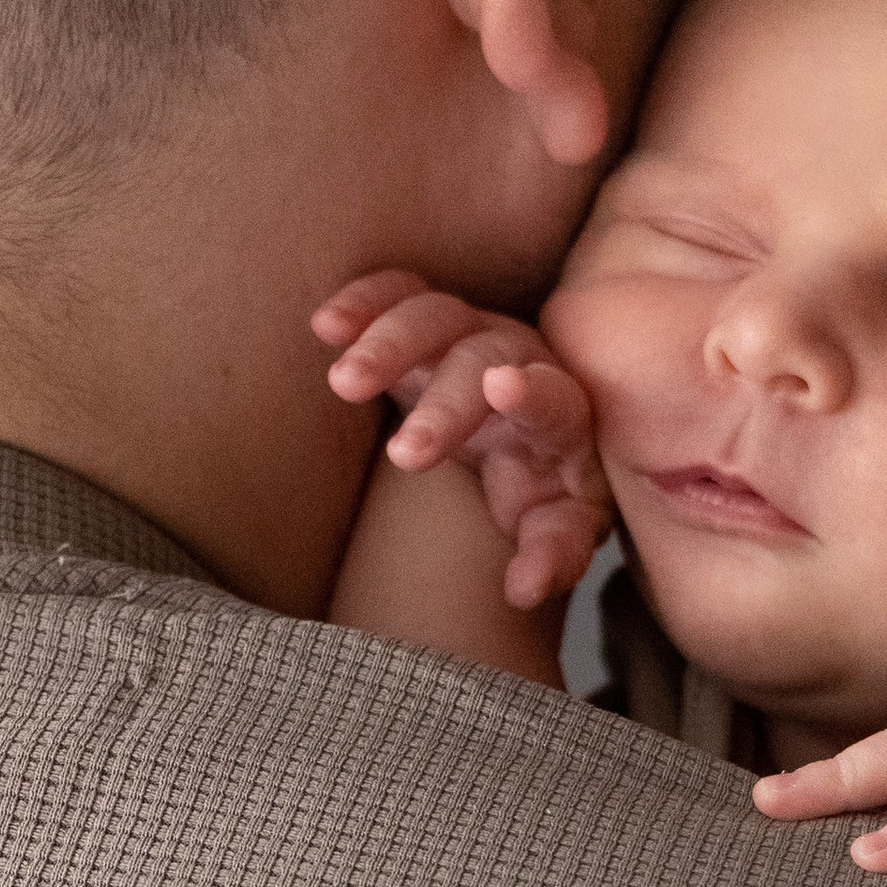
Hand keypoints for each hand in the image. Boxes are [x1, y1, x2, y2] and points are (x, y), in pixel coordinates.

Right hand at [314, 269, 610, 611]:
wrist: (528, 434)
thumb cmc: (547, 486)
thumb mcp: (559, 525)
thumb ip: (552, 553)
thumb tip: (523, 589)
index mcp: (560, 413)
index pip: (554, 397)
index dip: (530, 392)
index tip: (502, 388)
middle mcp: (516, 359)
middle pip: (482, 362)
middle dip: (443, 404)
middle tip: (403, 455)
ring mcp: (467, 335)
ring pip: (433, 317)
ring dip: (389, 345)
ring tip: (342, 383)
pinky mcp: (426, 326)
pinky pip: (397, 296)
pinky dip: (364, 303)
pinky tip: (326, 325)